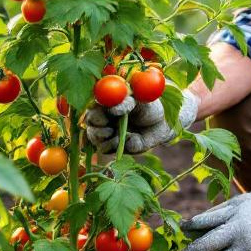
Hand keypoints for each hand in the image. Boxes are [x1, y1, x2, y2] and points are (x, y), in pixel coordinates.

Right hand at [84, 91, 198, 154]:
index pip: (92, 107)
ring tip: (120, 135)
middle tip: (110, 130)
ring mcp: (106, 132)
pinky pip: (106, 149)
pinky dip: (117, 146)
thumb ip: (127, 103)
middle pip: (89, 125)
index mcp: (106, 103)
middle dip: (97, 129)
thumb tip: (113, 108)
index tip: (105, 117)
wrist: (161, 123)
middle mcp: (102, 117)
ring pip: (94, 139)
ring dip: (106, 139)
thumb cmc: (150, 106)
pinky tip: (131, 139)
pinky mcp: (112, 146)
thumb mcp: (140, 100)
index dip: (95, 113)